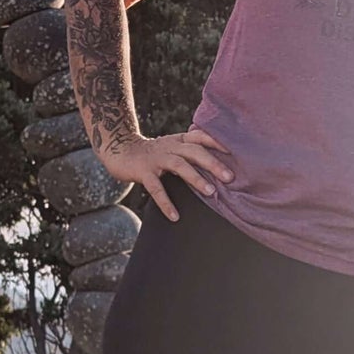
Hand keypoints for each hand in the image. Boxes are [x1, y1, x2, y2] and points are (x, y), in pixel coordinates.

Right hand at [100, 129, 233, 220]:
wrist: (119, 149)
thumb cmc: (150, 153)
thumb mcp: (170, 148)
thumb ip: (188, 154)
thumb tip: (215, 168)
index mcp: (178, 141)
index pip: (200, 136)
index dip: (216, 142)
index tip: (233, 153)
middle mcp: (169, 147)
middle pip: (194, 151)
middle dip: (213, 163)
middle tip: (230, 177)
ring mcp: (156, 159)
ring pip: (179, 165)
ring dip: (196, 178)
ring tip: (211, 192)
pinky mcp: (143, 171)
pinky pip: (156, 188)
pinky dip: (166, 202)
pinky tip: (174, 216)